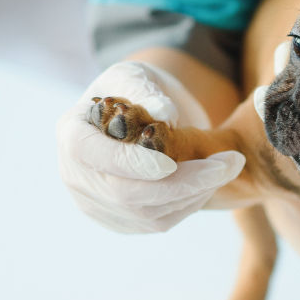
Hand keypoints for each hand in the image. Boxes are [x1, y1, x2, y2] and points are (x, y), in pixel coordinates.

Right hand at [57, 61, 243, 232]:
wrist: (141, 116)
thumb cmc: (137, 90)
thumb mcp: (137, 75)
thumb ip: (146, 90)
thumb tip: (165, 114)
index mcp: (71, 134)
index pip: (94, 156)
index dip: (132, 164)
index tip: (172, 163)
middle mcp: (76, 175)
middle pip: (126, 194)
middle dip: (182, 182)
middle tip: (228, 163)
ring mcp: (97, 204)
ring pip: (147, 214)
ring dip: (194, 194)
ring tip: (226, 166)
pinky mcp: (121, 221)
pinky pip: (158, 223)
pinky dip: (189, 205)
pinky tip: (209, 183)